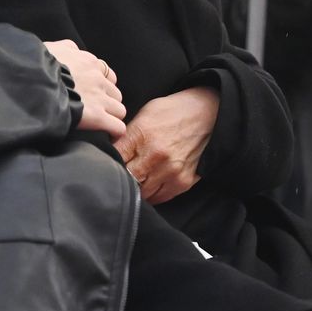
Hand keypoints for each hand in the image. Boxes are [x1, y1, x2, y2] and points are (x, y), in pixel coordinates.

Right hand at [44, 39, 125, 138]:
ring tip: (100, 125)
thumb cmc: (36, 66)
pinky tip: (107, 136)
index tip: (91, 92)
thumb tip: (72, 49)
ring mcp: (99, 98)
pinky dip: (114, 132)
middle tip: (94, 110)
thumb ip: (66, 48)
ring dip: (111, 117)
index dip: (100, 85)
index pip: (106, 73)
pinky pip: (117, 127)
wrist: (33, 82)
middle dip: (107, 101)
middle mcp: (97, 78)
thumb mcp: (52, 48)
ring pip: (119, 110)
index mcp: (87, 62)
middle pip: (115, 92)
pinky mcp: (97, 117)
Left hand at [113, 87, 218, 203]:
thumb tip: (109, 151)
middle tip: (117, 176)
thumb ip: (127, 135)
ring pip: (142, 193)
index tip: (104, 163)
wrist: (207, 114)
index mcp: (141, 135)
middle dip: (120, 178)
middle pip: (126, 179)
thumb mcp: (143, 115)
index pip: (114, 158)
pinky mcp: (183, 182)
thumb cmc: (172, 112)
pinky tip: (148, 185)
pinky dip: (151, 194)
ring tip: (134, 180)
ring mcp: (170, 171)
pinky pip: (160, 198)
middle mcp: (155, 156)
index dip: (106, 162)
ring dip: (136, 188)